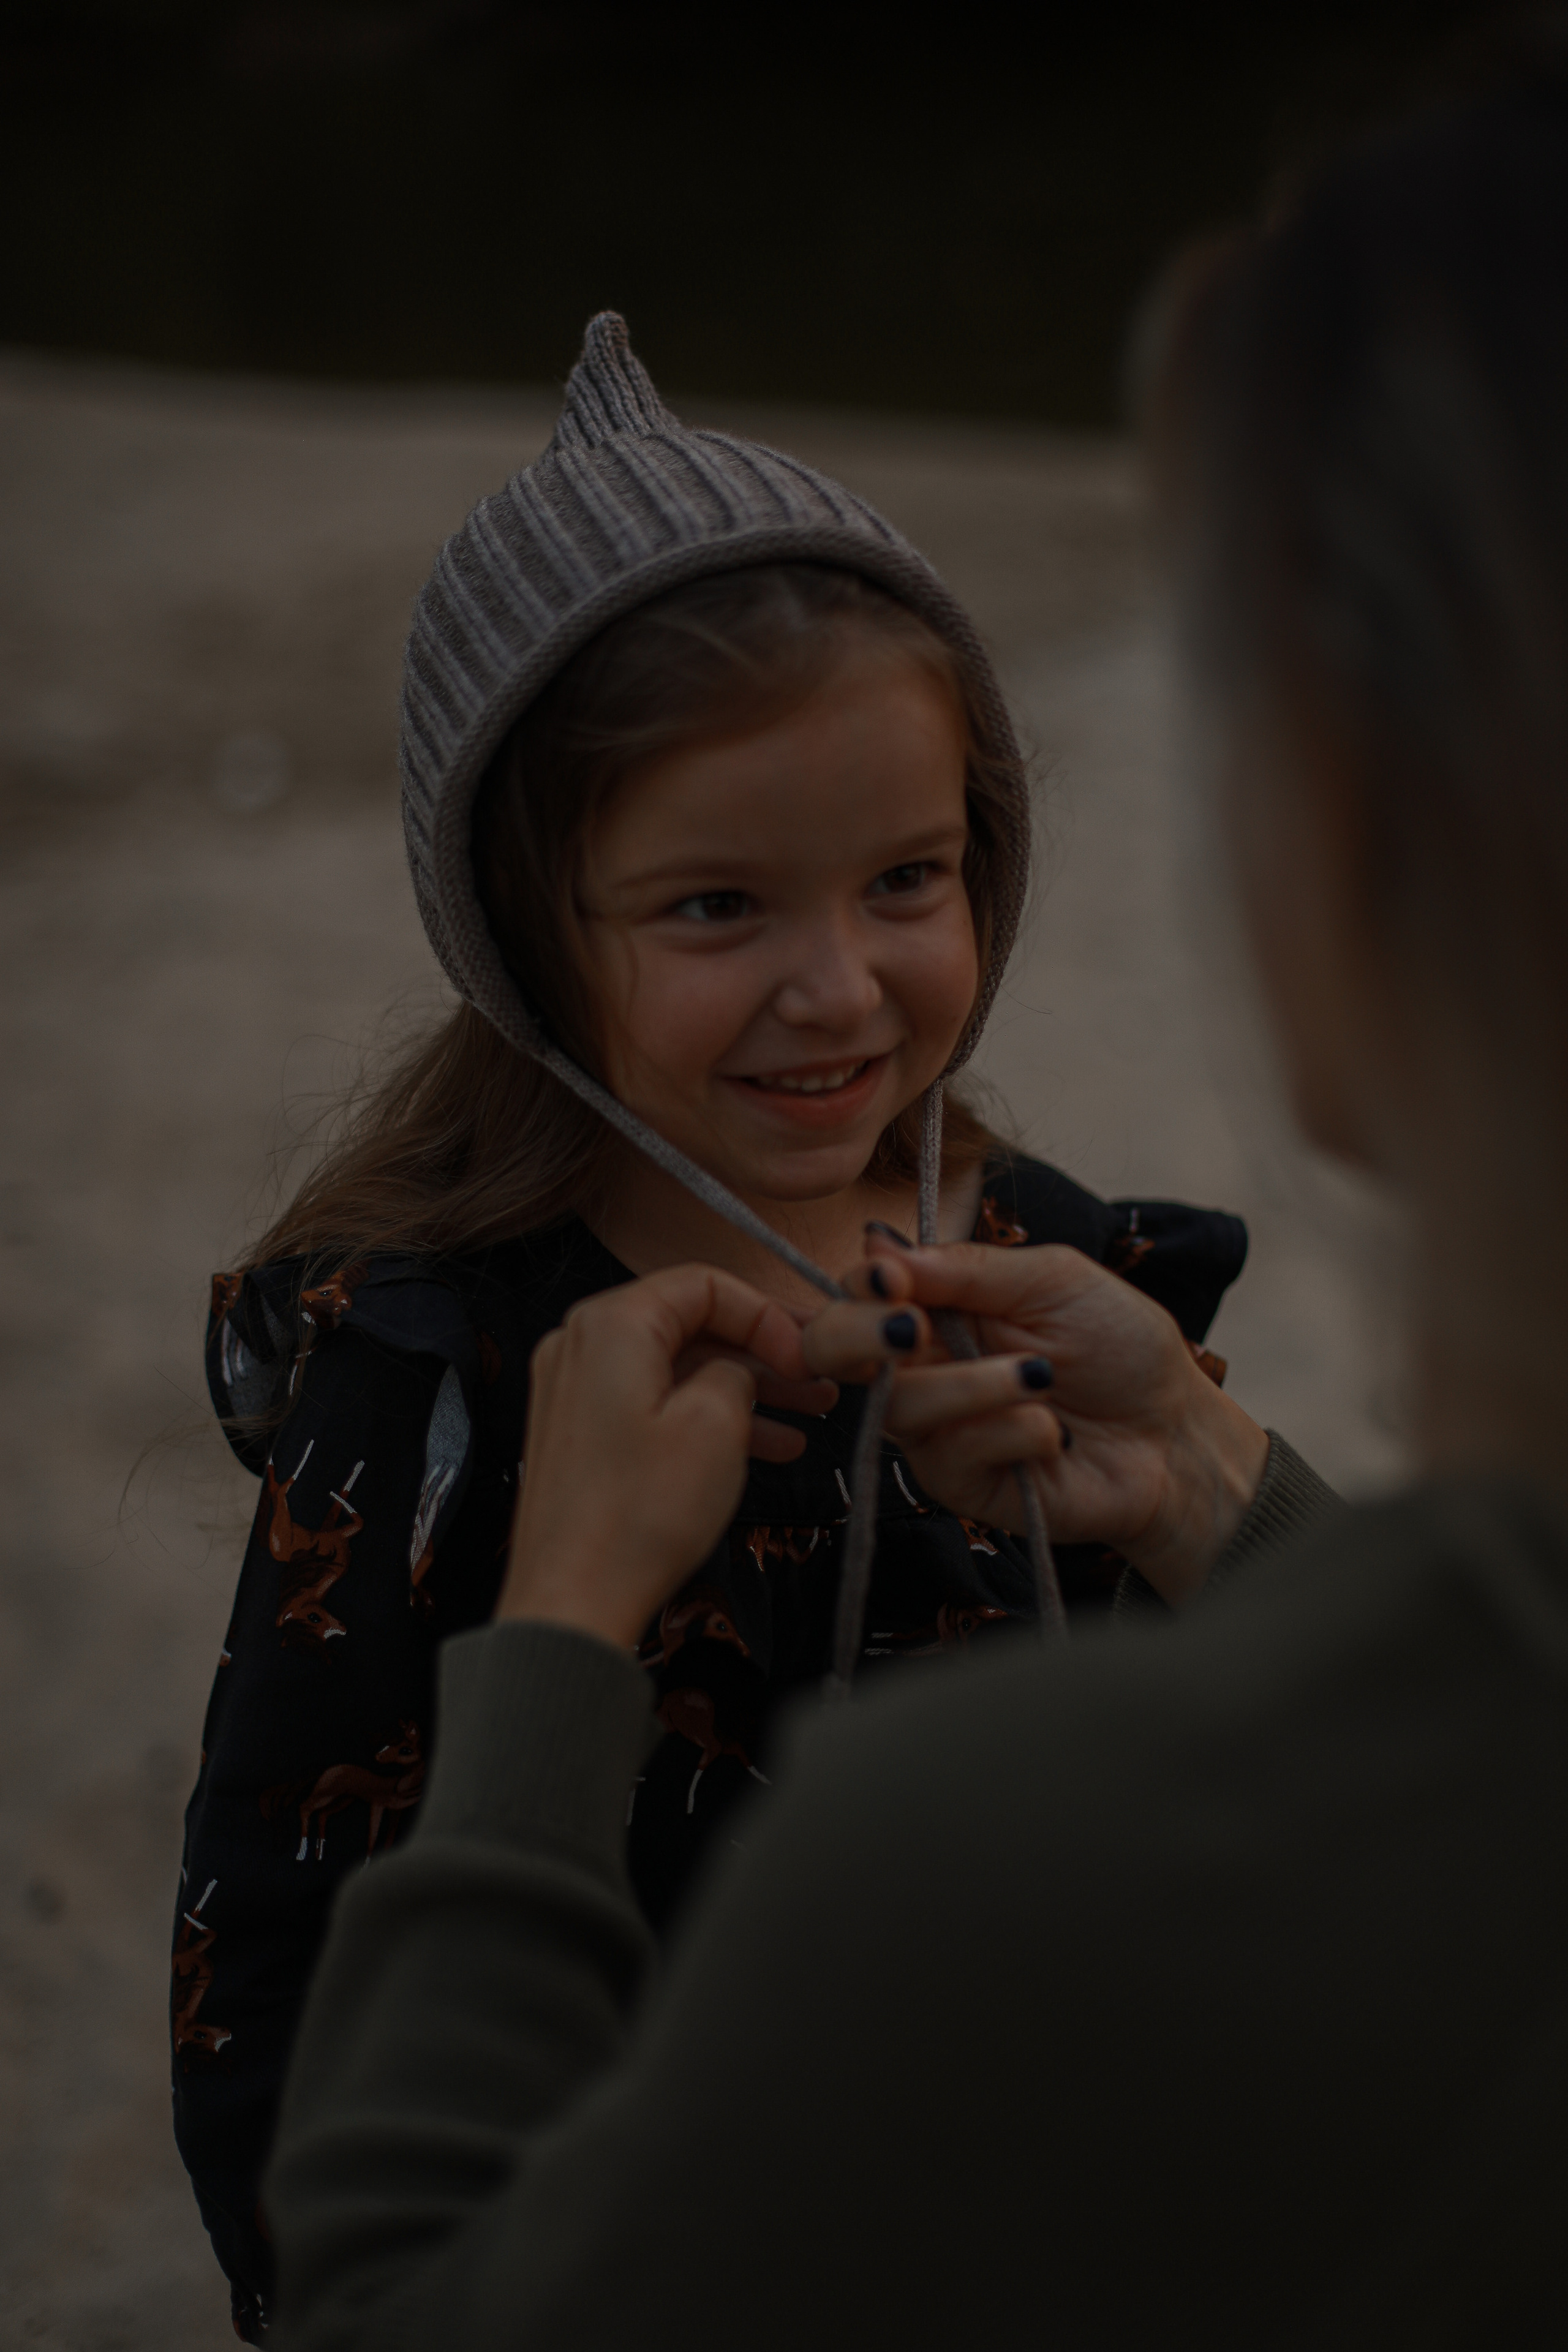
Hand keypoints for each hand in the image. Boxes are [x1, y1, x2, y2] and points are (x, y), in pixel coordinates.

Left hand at [498, 1266, 827, 1645]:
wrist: (572, 1602)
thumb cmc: (636, 1518)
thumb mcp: (715, 1425)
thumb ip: (737, 1372)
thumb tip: (739, 1368)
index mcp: (610, 1325)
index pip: (703, 1284)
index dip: (766, 1315)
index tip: (804, 1355)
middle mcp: (581, 1345)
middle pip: (690, 1325)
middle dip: (762, 1353)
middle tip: (818, 1380)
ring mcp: (575, 1391)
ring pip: (678, 1369)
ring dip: (745, 1389)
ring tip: (807, 1417)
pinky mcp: (580, 1434)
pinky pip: (655, 1404)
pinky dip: (707, 1417)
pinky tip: (767, 1445)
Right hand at [802, 1240, 1268, 1606]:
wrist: (1175, 1434)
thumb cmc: (1122, 1347)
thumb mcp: (1052, 1279)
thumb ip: (966, 1267)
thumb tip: (877, 1247)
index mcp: (938, 1305)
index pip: (858, 1291)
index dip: (859, 1285)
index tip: (889, 1279)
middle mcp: (923, 1365)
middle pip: (836, 1351)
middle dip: (862, 1335)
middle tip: (910, 1329)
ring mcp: (936, 1429)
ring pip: (899, 1405)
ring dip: (974, 1386)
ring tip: (1041, 1378)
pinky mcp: (961, 1484)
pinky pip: (950, 1455)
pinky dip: (1007, 1433)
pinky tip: (1052, 1431)